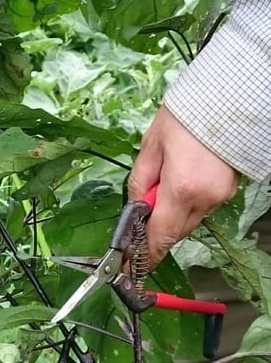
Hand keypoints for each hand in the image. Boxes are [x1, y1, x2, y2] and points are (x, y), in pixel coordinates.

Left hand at [128, 105, 239, 267]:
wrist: (231, 96)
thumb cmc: (187, 115)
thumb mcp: (151, 146)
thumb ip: (140, 181)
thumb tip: (135, 207)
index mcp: (182, 189)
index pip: (160, 235)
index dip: (144, 254)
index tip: (131, 266)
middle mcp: (205, 198)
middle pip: (174, 231)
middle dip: (156, 226)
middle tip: (142, 211)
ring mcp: (222, 195)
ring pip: (189, 219)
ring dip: (172, 212)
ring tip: (165, 181)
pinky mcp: (230, 189)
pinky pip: (203, 206)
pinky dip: (188, 201)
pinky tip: (182, 179)